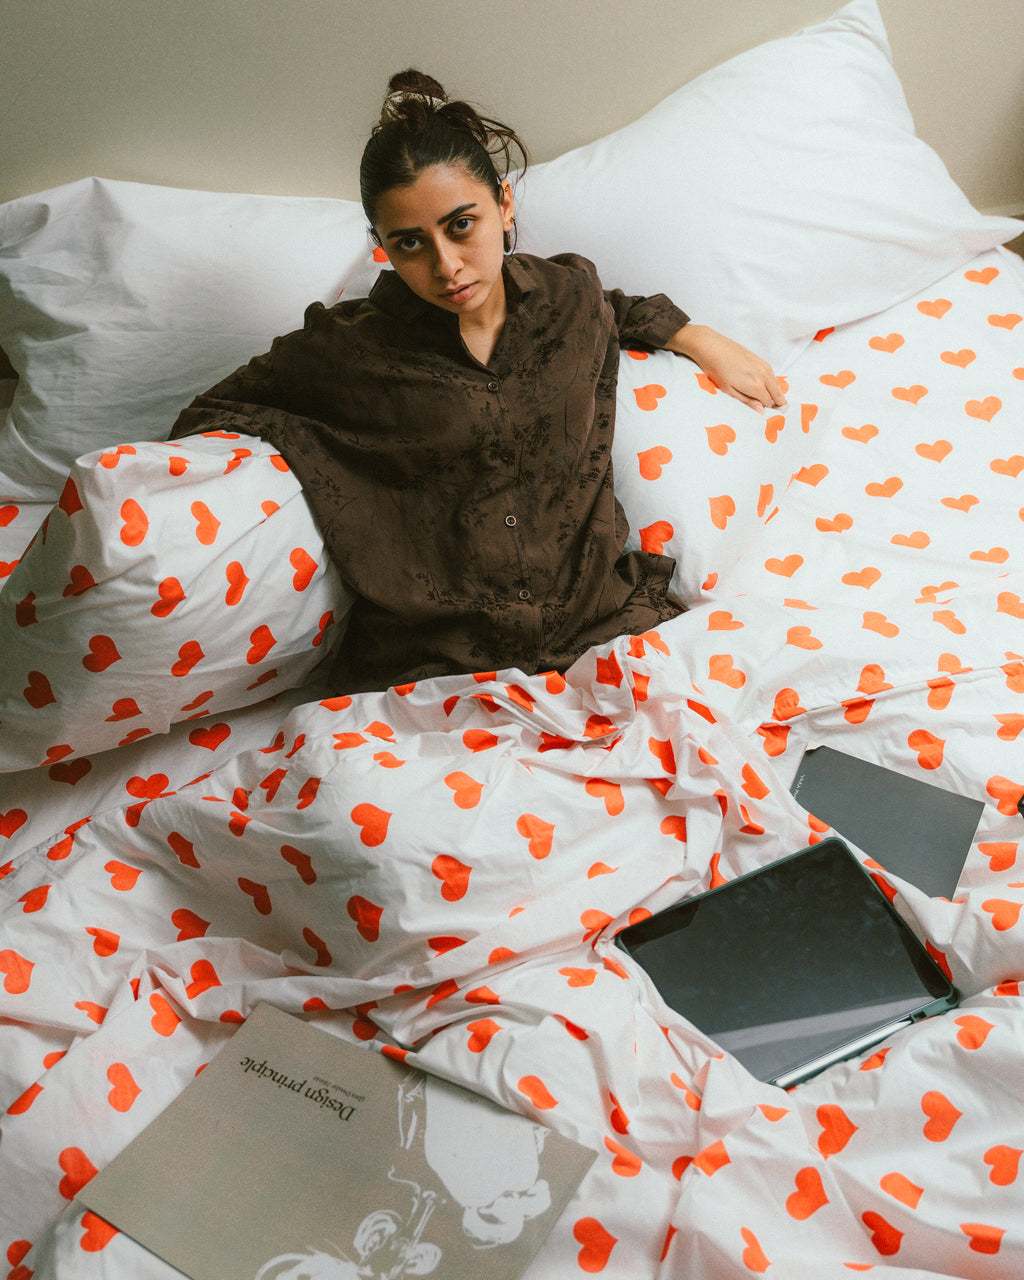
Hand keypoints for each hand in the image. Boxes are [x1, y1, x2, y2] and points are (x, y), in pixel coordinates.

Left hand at [666, 324, 785, 413]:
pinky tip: (767, 387)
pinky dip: (772, 382)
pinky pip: (771, 374)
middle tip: (778, 412)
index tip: (767, 416)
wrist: (711, 346)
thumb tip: (761, 411)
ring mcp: (763, 365)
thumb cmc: (716, 370)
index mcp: (755, 385)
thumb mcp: (728, 390)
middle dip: (777, 403)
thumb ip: (746, 401)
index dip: (768, 411)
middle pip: (776, 393)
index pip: (768, 403)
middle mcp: (763, 375)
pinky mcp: (760, 359)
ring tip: (775, 402)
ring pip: (776, 383)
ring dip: (776, 393)